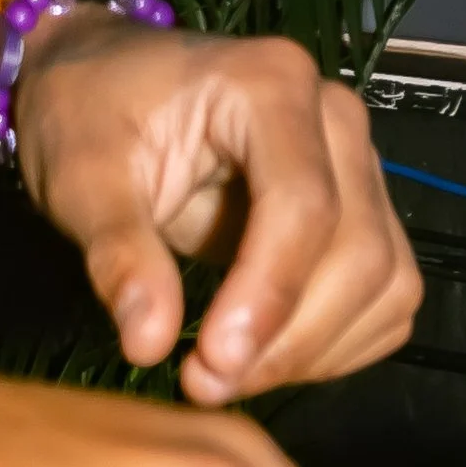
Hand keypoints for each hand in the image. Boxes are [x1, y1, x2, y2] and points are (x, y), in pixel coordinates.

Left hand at [12, 15, 421, 402]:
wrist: (100, 84)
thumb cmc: (89, 114)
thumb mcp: (80, 177)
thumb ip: (118, 253)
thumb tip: (149, 344)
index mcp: (271, 85)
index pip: (304, 203)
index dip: (271, 295)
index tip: (214, 362)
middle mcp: (334, 118)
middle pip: (358, 250)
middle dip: (290, 337)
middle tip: (206, 382)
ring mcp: (357, 164)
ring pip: (384, 280)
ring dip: (317, 350)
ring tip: (227, 373)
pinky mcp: (363, 210)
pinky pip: (385, 295)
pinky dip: (337, 344)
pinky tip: (266, 354)